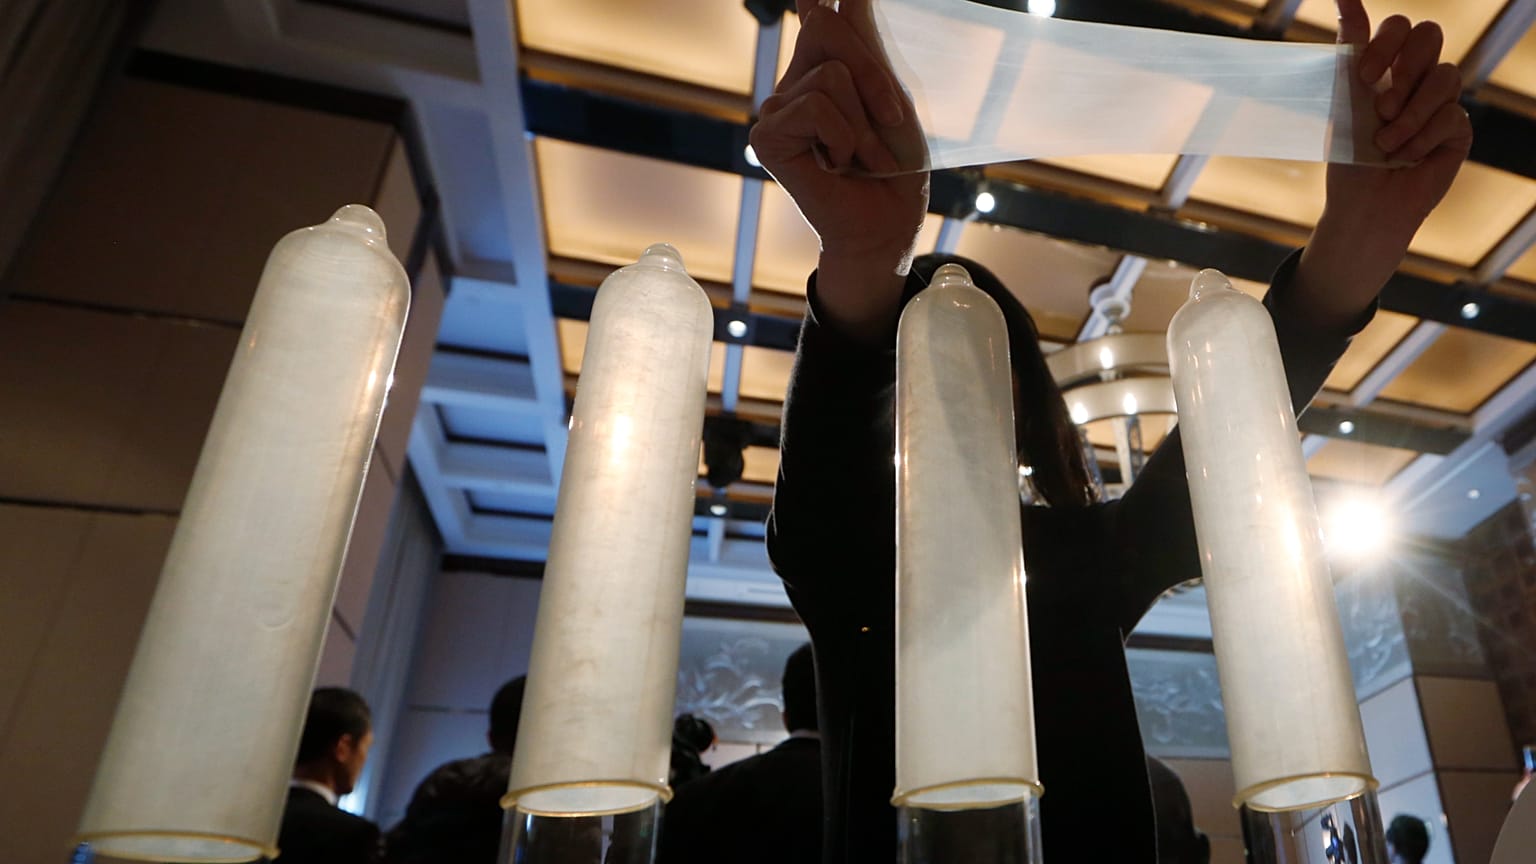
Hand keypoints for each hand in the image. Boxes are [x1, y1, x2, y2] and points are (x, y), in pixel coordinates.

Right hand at [749, 0, 928, 342]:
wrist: (888, 222)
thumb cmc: (895, 164)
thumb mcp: (888, 94)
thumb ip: (860, 43)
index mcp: (823, 67)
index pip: (818, 17)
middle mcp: (795, 82)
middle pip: (825, 28)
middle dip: (871, 72)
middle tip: (891, 119)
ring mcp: (777, 108)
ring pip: (830, 74)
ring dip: (863, 121)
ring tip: (864, 155)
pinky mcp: (766, 135)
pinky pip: (816, 106)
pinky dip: (844, 136)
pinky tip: (838, 164)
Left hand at [1323, 0, 1471, 239]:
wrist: (1362, 203)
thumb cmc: (1350, 152)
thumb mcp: (1344, 96)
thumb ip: (1350, 45)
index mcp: (1389, 66)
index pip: (1401, 26)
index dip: (1386, 43)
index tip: (1362, 77)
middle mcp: (1419, 78)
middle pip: (1431, 35)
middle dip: (1405, 67)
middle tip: (1380, 105)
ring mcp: (1443, 102)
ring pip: (1445, 76)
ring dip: (1408, 114)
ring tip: (1385, 143)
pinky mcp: (1459, 130)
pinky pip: (1451, 116)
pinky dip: (1420, 139)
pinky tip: (1404, 158)